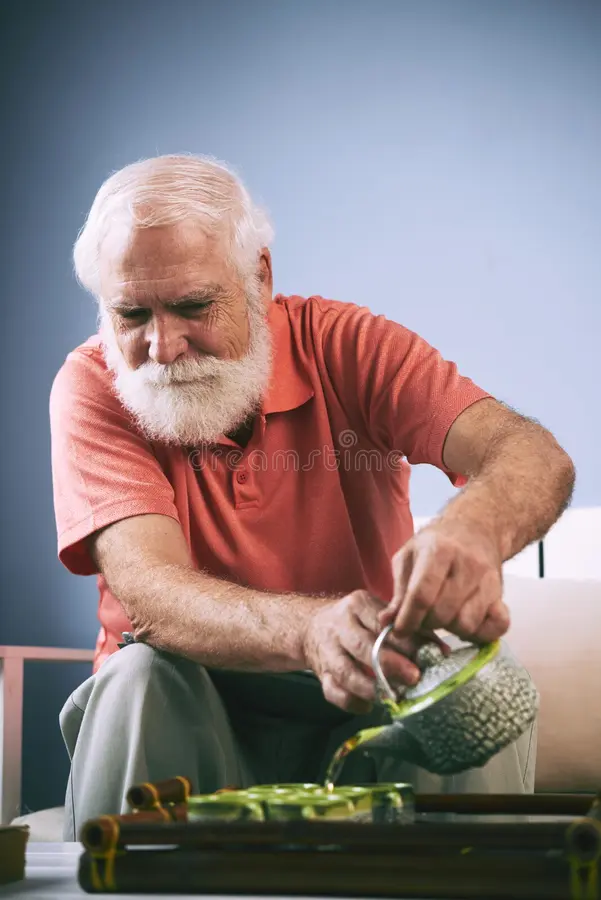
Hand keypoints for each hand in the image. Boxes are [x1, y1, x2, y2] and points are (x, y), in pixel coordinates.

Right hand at [301, 590, 438, 714]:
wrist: (311, 627)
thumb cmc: (356, 621)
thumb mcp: (377, 614)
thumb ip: (408, 629)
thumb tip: (441, 650)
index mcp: (357, 606)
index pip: (382, 624)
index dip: (406, 641)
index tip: (428, 655)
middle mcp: (339, 627)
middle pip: (363, 646)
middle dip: (390, 664)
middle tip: (414, 677)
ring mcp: (327, 651)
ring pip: (345, 672)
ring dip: (371, 687)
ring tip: (393, 697)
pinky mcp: (320, 674)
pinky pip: (333, 692)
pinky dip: (352, 703)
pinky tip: (369, 707)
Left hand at [379, 520, 509, 643]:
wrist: (475, 528)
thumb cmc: (437, 544)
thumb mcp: (409, 557)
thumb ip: (399, 591)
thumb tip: (386, 622)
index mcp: (439, 551)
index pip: (422, 596)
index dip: (408, 619)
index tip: (399, 630)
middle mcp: (468, 565)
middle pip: (443, 613)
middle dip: (426, 623)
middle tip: (422, 618)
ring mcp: (489, 580)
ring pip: (467, 624)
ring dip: (450, 629)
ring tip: (443, 616)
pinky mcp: (502, 594)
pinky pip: (497, 627)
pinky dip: (481, 633)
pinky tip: (466, 623)